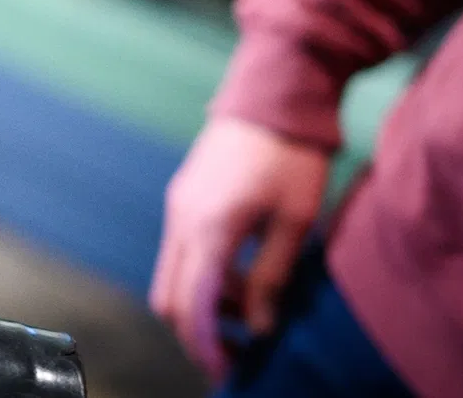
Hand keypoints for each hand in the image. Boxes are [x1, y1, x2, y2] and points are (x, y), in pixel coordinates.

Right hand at [149, 116, 329, 380]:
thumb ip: (271, 276)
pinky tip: (240, 276)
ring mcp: (178, 205)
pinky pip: (180, 250)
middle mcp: (182, 218)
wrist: (273, 93)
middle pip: (168, 295)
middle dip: (195, 332)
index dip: (206, 344)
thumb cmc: (292, 156)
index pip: (193, 303)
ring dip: (200, 303)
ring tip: (251, 312)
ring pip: (171, 274)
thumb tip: (260, 325)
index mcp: (209, 226)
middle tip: (234, 354)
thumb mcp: (295, 221)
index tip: (227, 370)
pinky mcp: (184, 196)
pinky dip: (201, 275)